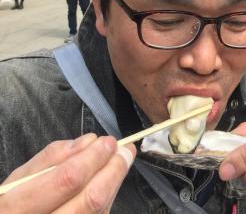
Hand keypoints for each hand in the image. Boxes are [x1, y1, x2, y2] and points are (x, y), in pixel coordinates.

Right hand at [0, 133, 134, 212]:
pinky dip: (109, 195)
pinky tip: (109, 180)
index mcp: (20, 207)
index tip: (108, 141)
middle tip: (125, 149)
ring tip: (121, 160)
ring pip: (100, 210)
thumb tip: (89, 141)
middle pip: (92, 199)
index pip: (69, 178)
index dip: (93, 157)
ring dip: (115, 181)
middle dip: (114, 169)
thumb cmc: (16, 201)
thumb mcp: (23, 175)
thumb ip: (54, 155)